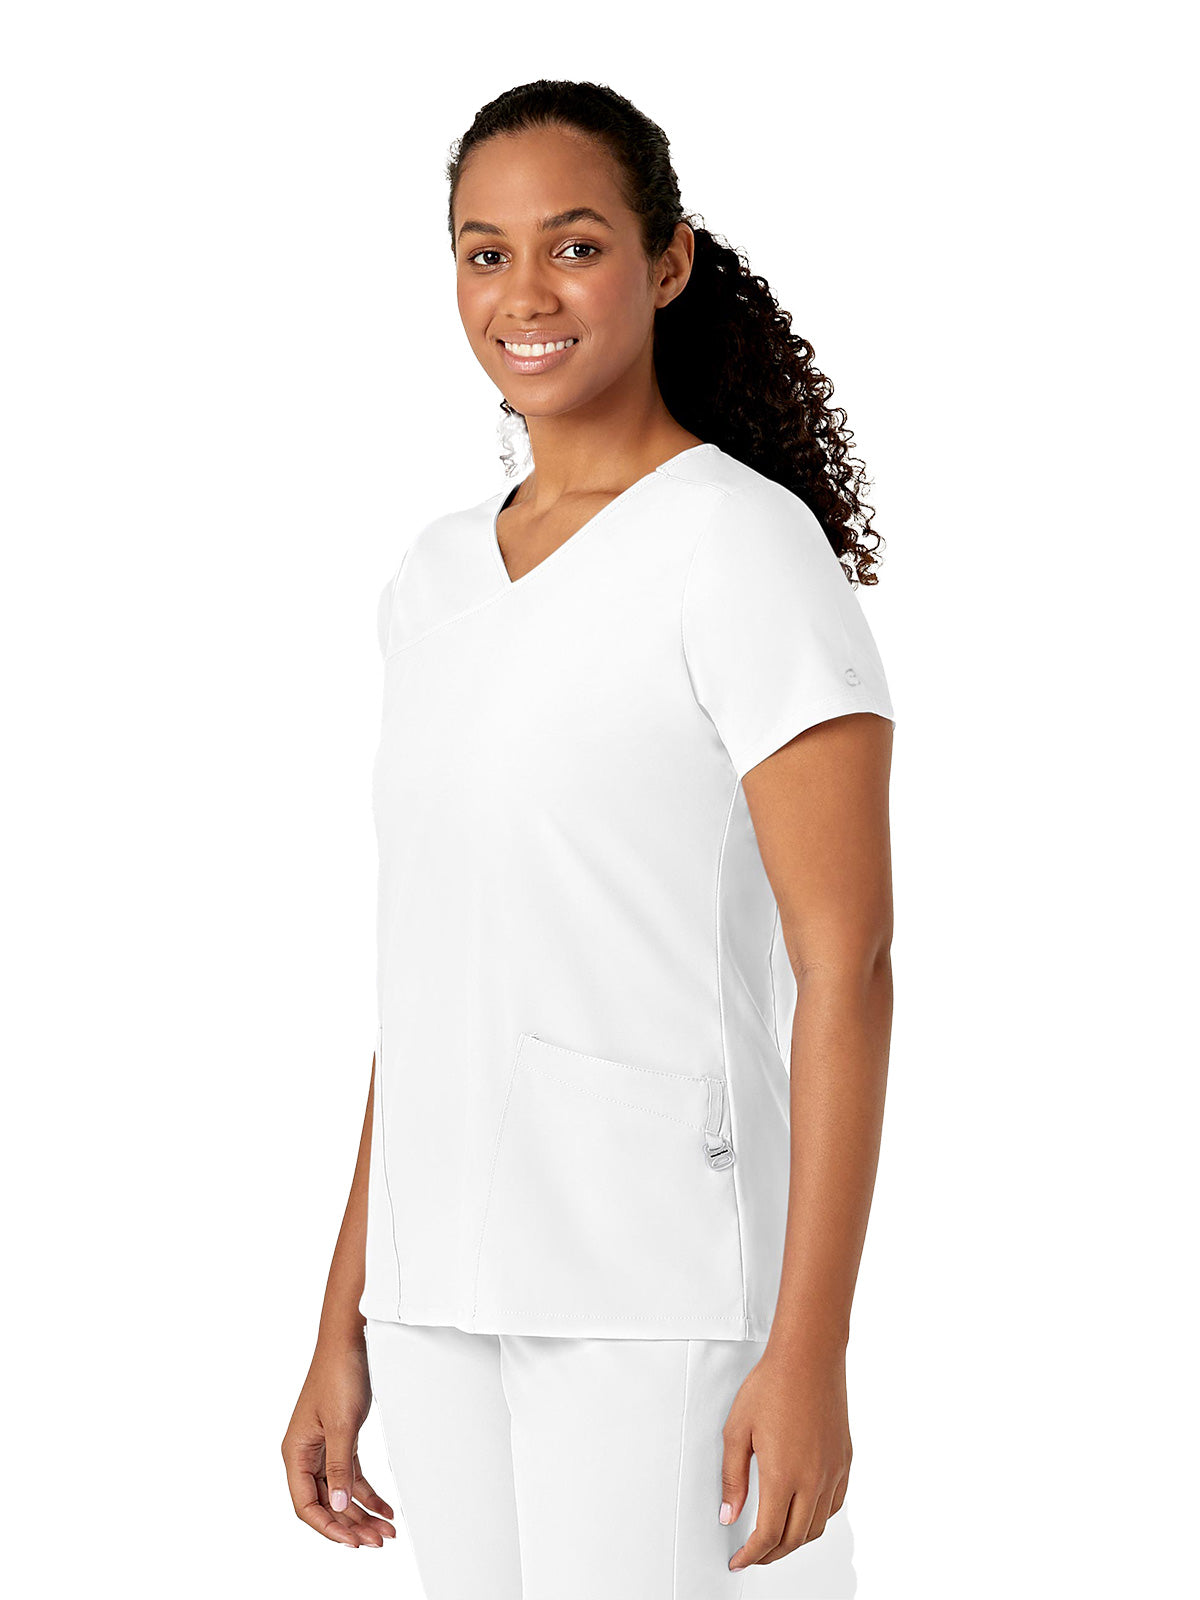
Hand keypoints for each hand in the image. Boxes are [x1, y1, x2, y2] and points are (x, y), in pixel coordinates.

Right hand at [281, 1332, 396, 1547]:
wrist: (349, 1340)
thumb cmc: (338, 1373)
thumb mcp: (342, 1424)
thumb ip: (340, 1467)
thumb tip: (340, 1506)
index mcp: (295, 1452)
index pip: (306, 1505)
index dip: (329, 1527)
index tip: (354, 1541)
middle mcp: (305, 1454)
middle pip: (326, 1502)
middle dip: (351, 1524)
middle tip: (377, 1540)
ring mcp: (323, 1447)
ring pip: (340, 1492)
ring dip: (362, 1512)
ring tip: (385, 1530)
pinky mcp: (340, 1439)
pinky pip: (351, 1475)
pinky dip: (367, 1492)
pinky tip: (384, 1507)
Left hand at [720, 1345, 850, 1569]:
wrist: (808, 1356)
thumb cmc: (772, 1385)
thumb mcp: (737, 1431)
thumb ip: (732, 1479)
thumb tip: (729, 1514)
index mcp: (783, 1476)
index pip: (768, 1535)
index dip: (751, 1555)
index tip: (738, 1561)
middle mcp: (814, 1480)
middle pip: (794, 1539)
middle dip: (771, 1554)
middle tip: (752, 1554)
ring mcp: (833, 1471)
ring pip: (817, 1526)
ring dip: (795, 1540)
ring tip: (775, 1538)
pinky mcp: (845, 1460)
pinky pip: (834, 1504)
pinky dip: (817, 1518)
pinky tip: (804, 1511)